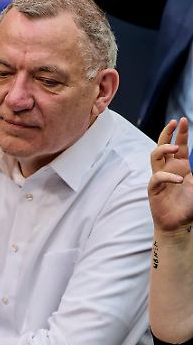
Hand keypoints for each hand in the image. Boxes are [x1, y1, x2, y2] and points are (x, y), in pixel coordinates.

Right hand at [150, 118, 192, 233]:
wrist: (180, 224)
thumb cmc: (189, 206)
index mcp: (180, 166)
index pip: (180, 145)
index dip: (180, 133)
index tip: (182, 120)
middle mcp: (169, 169)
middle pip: (162, 146)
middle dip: (167, 133)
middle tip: (173, 123)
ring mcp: (160, 178)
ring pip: (154, 157)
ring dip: (163, 149)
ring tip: (175, 148)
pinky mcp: (154, 190)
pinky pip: (157, 178)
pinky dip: (168, 177)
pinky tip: (180, 179)